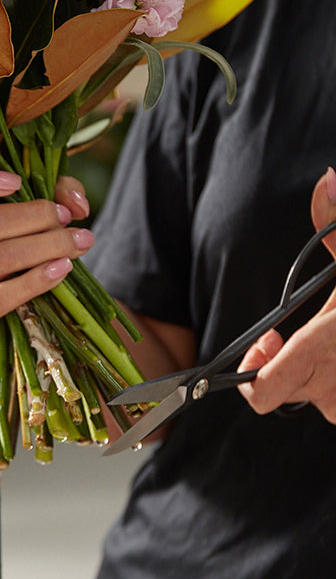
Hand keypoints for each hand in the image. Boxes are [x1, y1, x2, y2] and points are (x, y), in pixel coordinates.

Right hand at [0, 168, 93, 349]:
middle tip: (66, 218)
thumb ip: (55, 195)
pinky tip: (62, 269)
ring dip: (45, 247)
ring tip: (78, 242)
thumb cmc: (12, 254)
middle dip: (34, 217)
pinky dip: (35, 281)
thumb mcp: (30, 215)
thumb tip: (75, 203)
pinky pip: (1, 296)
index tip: (16, 181)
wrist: (7, 315)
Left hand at [238, 167, 335, 421]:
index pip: (262, 393)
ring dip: (324, 374)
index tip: (269, 339)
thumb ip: (335, 225)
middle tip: (295, 335)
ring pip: (321, 398)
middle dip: (288, 364)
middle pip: (288, 392)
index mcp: (325, 351)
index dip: (251, 376)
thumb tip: (329, 179)